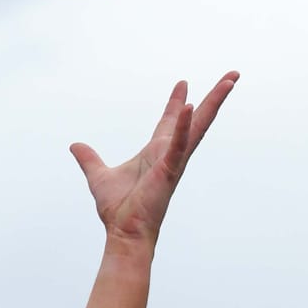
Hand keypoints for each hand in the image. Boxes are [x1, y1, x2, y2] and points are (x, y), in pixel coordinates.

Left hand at [71, 72, 236, 247]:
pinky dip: (183, 126)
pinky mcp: (169, 170)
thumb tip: (75, 146)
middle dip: (214, 97)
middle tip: (232, 75)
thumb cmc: (117, 210)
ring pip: (199, 126)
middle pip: (195, 118)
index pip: (170, 122)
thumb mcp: (98, 176)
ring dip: (214, 103)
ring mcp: (173, 161)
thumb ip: (89, 160)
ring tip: (230, 81)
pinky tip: (189, 107)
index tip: (183, 84)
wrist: (122, 232)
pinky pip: (178, 144)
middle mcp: (170, 153)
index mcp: (156, 153)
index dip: (176, 103)